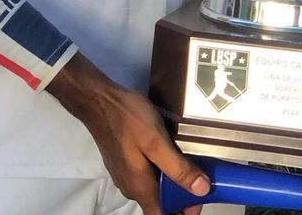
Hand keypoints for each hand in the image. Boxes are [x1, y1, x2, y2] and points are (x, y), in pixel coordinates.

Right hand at [47, 53, 209, 214]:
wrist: (99, 99)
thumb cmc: (127, 119)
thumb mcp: (157, 141)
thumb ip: (178, 168)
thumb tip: (202, 190)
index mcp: (140, 187)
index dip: (182, 211)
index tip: (198, 197)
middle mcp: (131, 186)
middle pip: (159, 203)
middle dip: (179, 195)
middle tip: (198, 175)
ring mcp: (125, 173)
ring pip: (152, 187)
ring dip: (170, 180)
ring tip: (187, 161)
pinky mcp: (123, 160)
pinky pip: (145, 174)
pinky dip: (159, 169)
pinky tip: (168, 151)